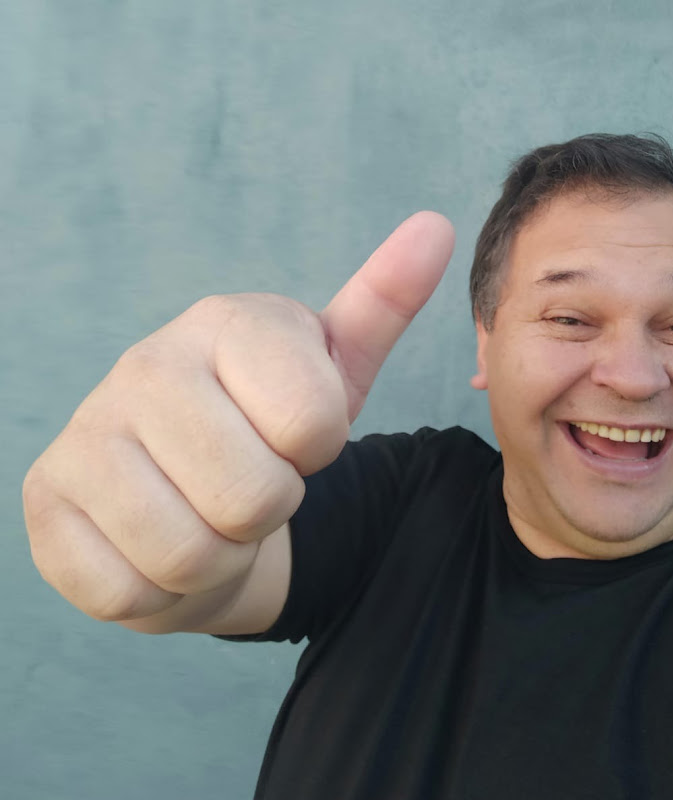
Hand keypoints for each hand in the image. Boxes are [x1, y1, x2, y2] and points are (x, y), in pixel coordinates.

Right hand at [23, 212, 453, 626]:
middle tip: (252, 487)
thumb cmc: (271, 432)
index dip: (318, 451)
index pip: (313, 423)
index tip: (296, 438)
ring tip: (208, 517)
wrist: (190, 495)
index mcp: (221, 323)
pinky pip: (130, 589)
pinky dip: (164, 590)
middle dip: (270, 511)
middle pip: (255, 495)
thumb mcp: (334, 370)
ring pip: (192, 551)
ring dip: (220, 555)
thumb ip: (383, 303)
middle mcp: (142, 366)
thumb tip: (438, 228)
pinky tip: (157, 546)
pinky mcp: (45, 506)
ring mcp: (82, 435)